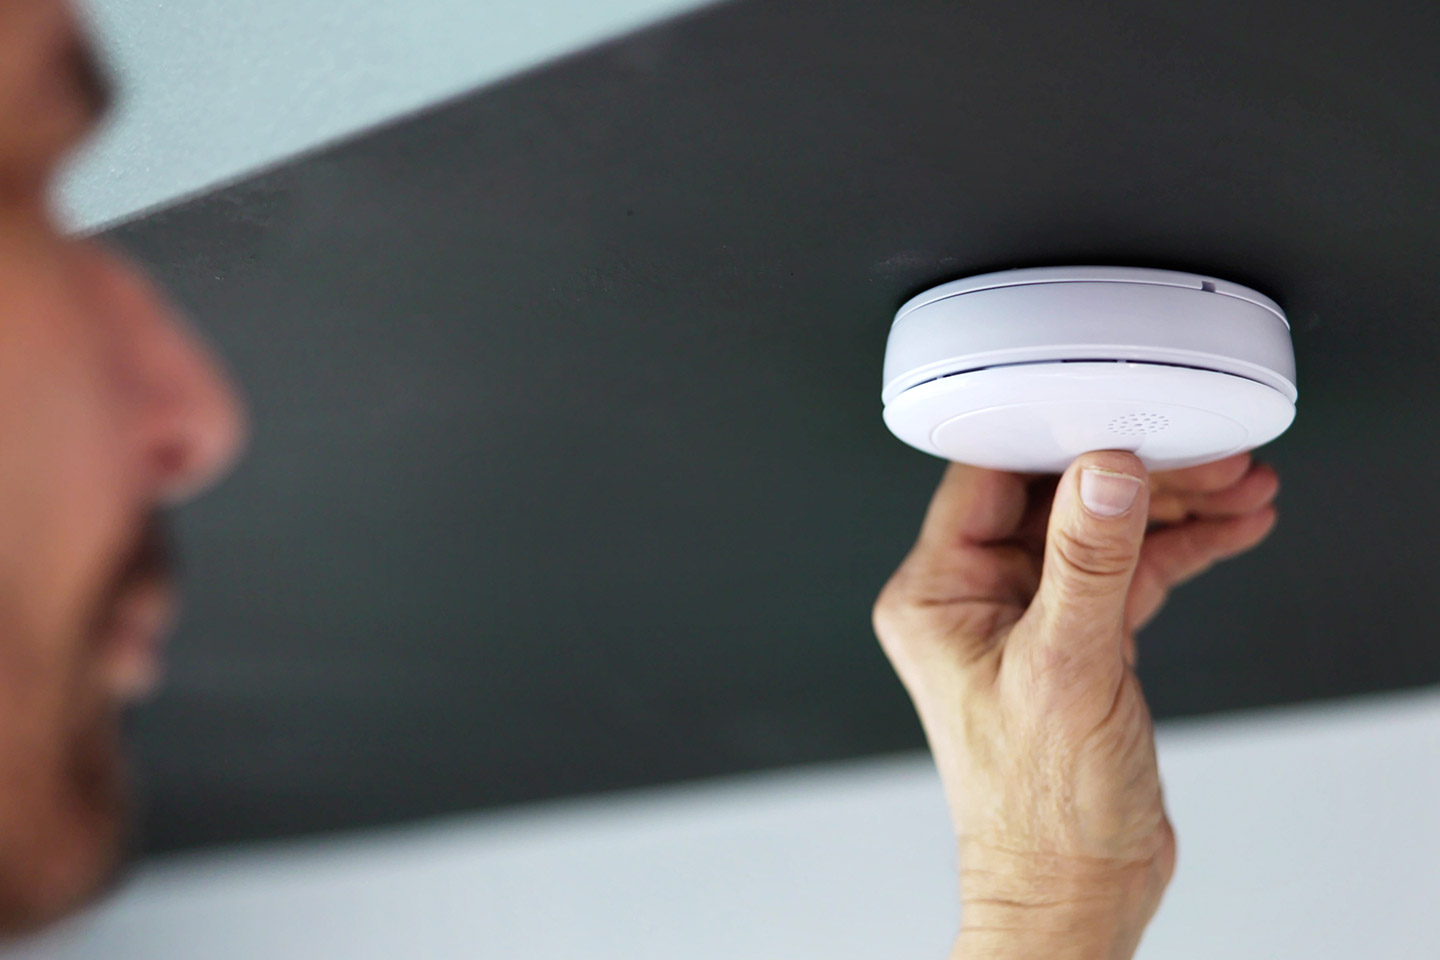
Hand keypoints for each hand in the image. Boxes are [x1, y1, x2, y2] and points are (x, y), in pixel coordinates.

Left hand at [872, 451, 1278, 958]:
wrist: (1075, 887)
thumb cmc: (1038, 807)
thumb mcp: (1065, 667)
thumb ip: (1088, 563)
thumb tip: (1104, 474)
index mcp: (935, 594)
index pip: (987, 480)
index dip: (1056, 440)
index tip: (1119, 417)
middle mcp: (974, 598)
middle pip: (1055, 498)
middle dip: (1137, 475)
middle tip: (1208, 456)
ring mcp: (1028, 617)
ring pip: (1100, 532)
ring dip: (1171, 508)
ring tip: (1240, 486)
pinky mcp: (1077, 639)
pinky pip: (1127, 572)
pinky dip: (1179, 549)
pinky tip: (1228, 529)